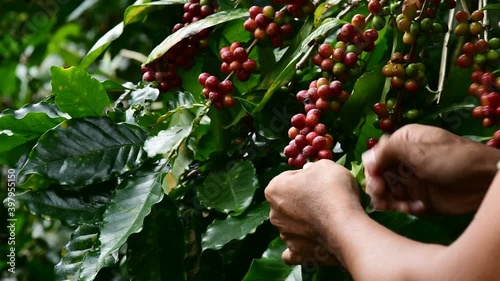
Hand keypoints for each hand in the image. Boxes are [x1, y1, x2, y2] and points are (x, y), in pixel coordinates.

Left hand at [265, 160, 362, 264]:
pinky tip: (311, 243)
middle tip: (326, 200)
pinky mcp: (297, 253)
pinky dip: (302, 246)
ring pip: (292, 226)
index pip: (289, 178)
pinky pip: (294, 251)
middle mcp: (274, 214)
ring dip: (305, 223)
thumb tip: (308, 172)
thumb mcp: (325, 166)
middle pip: (289, 203)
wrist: (345, 224)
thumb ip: (312, 168)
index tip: (321, 181)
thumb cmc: (333, 190)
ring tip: (327, 221)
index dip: (307, 177)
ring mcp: (285, 235)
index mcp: (274, 189)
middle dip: (303, 201)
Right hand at [362, 124, 499, 214]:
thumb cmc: (453, 159)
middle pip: (378, 176)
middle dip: (378, 187)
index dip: (372, 170)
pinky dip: (402, 208)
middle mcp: (404, 161)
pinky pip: (401, 205)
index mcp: (403, 143)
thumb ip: (388, 150)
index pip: (375, 156)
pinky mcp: (420, 199)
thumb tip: (365, 159)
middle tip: (381, 198)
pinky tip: (414, 208)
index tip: (374, 181)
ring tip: (394, 207)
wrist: (485, 183)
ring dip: (387, 200)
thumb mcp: (419, 149)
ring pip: (387, 192)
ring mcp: (411, 181)